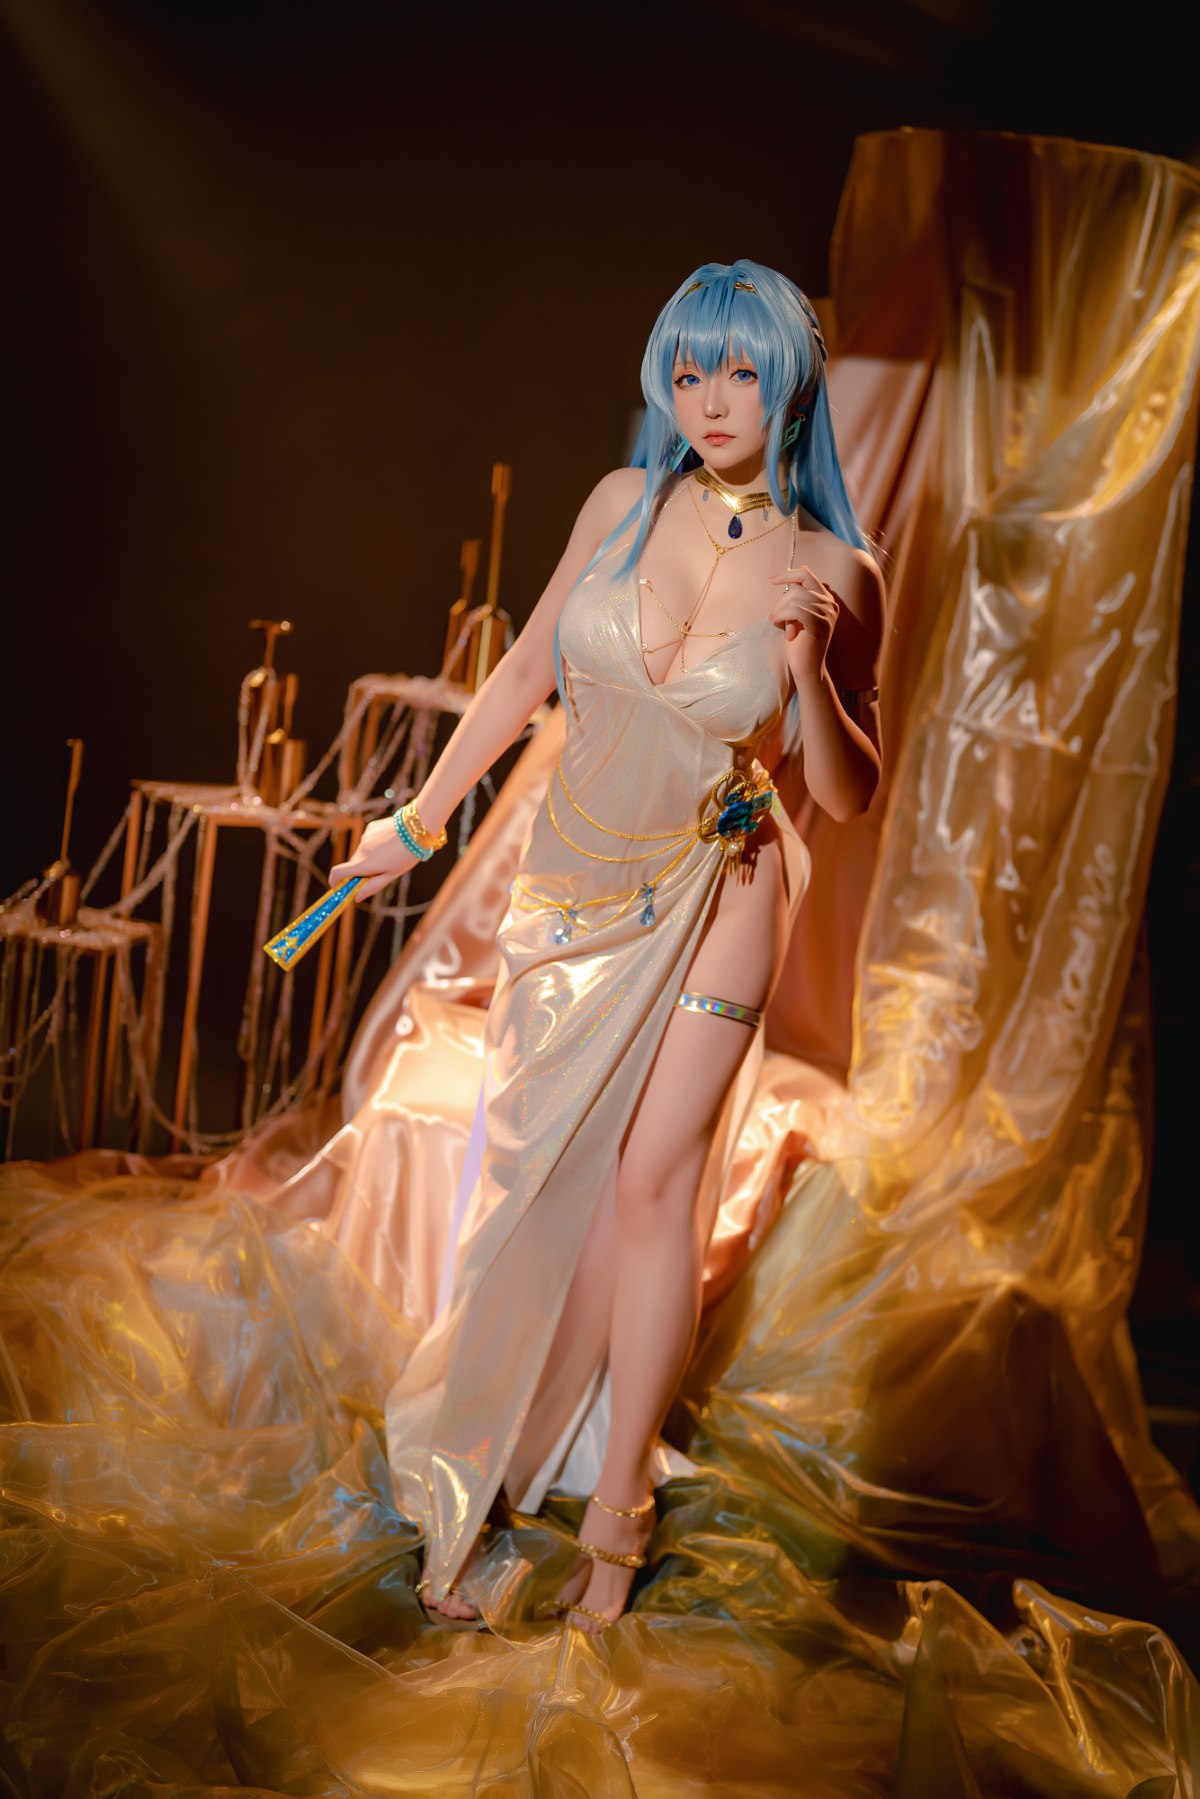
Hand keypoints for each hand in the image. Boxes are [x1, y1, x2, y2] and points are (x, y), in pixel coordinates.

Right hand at [329, 815, 421, 901]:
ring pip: (363, 852)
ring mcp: (365, 837)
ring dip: (371, 857)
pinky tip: (391, 842)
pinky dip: (375, 844)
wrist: (417, 828)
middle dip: (361, 870)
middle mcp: (360, 850)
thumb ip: (372, 886)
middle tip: (381, 871)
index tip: (337, 886)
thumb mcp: (391, 875)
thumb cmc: (406, 855)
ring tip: (391, 855)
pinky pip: (369, 840)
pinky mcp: (371, 827)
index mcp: (363, 864)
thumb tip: (357, 897)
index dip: (334, 881)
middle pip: (354, 864)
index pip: (337, 873)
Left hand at [768, 564, 840, 680]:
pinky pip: (797, 610)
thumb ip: (798, 597)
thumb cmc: (798, 642)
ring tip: (782, 628)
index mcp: (826, 599)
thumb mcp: (796, 615)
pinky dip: (783, 616)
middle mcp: (830, 604)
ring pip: (795, 600)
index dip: (788, 574)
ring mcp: (827, 615)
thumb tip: (797, 573)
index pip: (807, 575)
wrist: (805, 667)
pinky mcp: (821, 626)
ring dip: (781, 613)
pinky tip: (777, 624)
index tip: (771, 580)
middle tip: (776, 620)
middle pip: (797, 589)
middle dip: (781, 603)